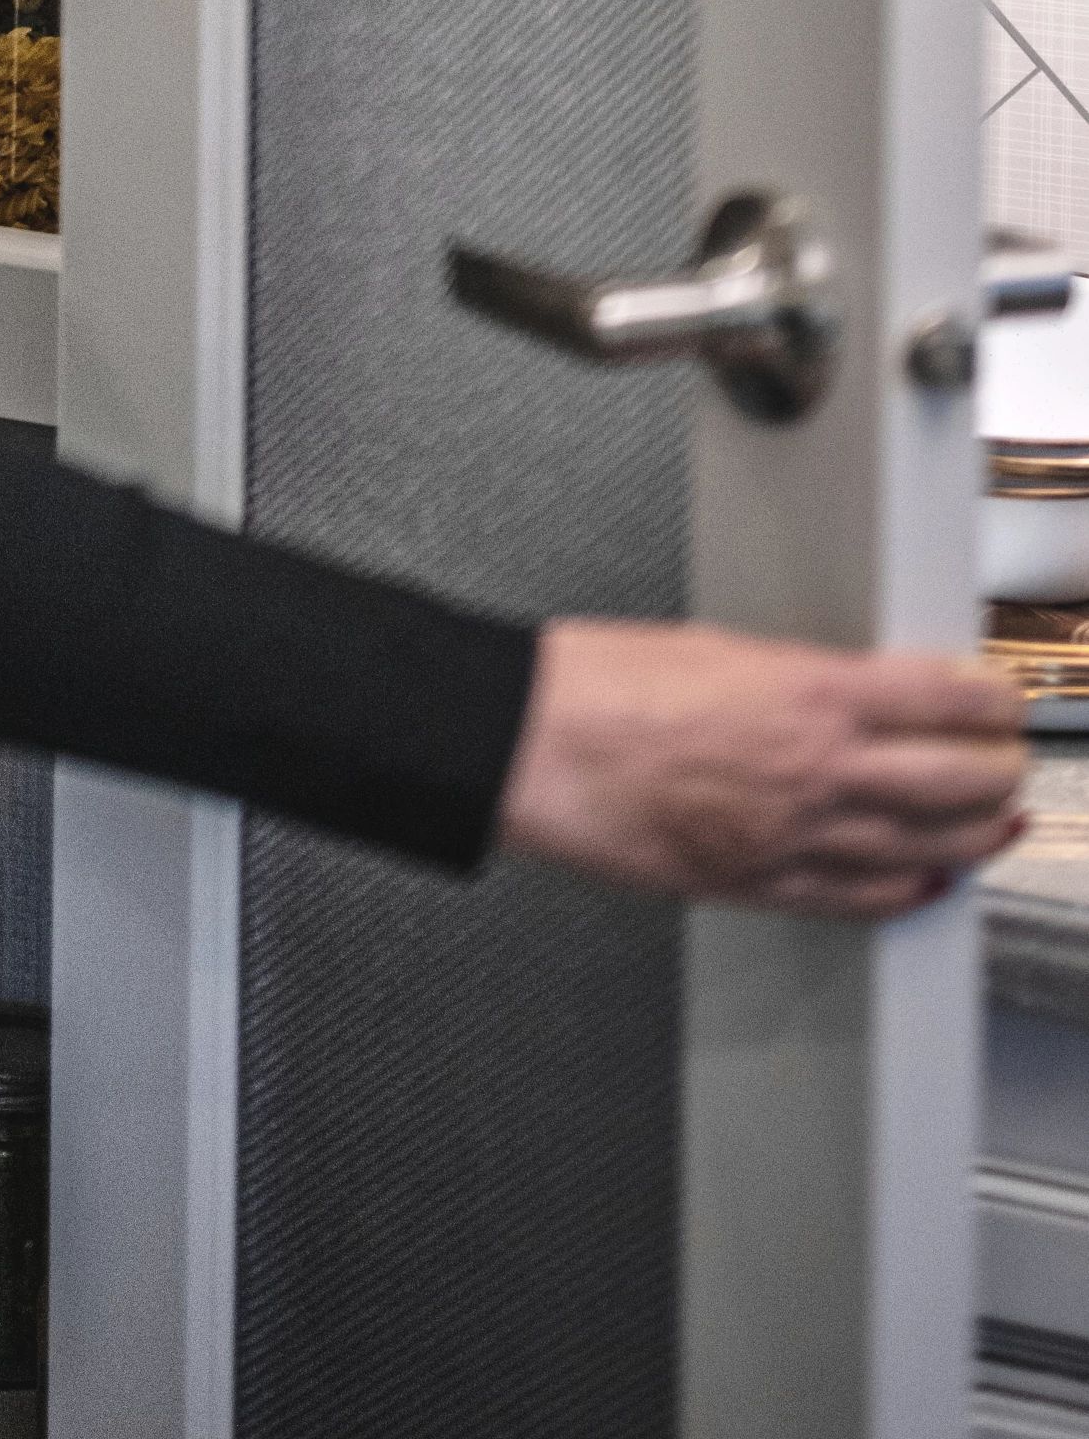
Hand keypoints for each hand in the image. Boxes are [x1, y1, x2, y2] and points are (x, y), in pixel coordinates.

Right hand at [497, 619, 1026, 916]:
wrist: (533, 744)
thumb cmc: (597, 686)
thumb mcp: (714, 646)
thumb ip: (789, 676)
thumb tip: (835, 695)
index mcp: (806, 694)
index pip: (941, 702)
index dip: (990, 703)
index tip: (1002, 701)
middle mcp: (816, 770)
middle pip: (954, 781)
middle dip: (999, 771)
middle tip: (1012, 761)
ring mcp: (794, 836)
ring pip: (924, 847)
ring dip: (974, 836)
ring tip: (997, 823)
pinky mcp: (759, 883)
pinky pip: (860, 900)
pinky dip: (908, 893)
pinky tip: (928, 885)